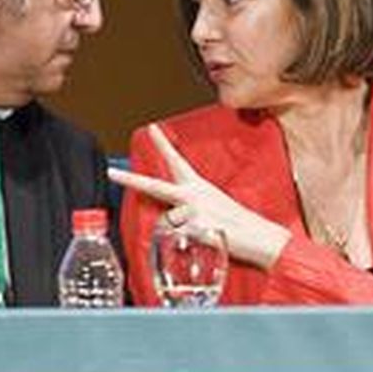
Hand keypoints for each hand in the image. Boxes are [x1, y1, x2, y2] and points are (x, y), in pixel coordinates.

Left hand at [108, 123, 291, 268]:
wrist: (260, 237)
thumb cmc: (238, 224)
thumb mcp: (214, 208)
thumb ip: (191, 208)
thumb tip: (172, 218)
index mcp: (199, 186)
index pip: (177, 161)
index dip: (163, 144)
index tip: (151, 128)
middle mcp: (193, 195)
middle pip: (155, 186)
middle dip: (131, 180)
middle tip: (112, 172)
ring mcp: (193, 210)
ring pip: (168, 223)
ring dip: (181, 232)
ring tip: (205, 234)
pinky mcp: (195, 227)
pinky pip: (180, 238)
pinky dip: (191, 243)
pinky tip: (209, 240)